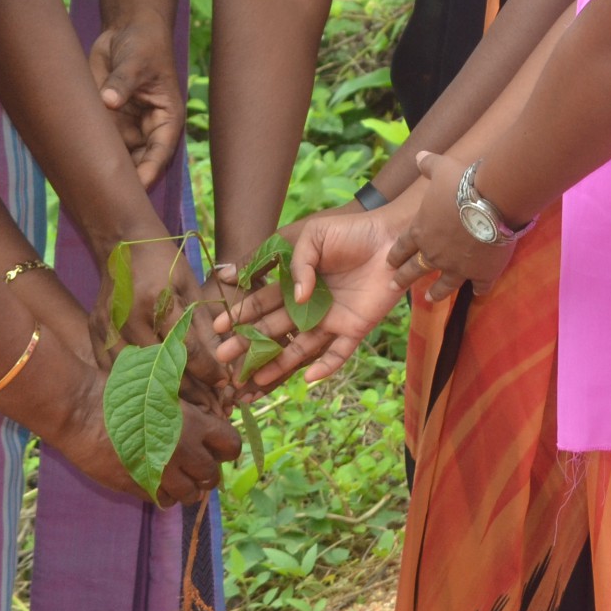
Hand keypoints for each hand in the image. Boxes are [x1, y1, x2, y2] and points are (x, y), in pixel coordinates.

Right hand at [46, 366, 239, 505]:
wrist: (80, 409)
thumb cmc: (117, 391)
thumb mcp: (159, 390)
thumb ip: (184, 411)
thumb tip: (200, 424)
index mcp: (192, 423)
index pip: (231, 445)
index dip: (225, 448)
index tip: (215, 447)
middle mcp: (182, 451)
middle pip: (212, 477)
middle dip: (206, 473)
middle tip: (194, 465)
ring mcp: (161, 472)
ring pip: (190, 496)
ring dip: (186, 487)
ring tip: (173, 476)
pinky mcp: (139, 487)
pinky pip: (163, 502)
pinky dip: (163, 494)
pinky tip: (152, 479)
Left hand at [89, 16, 184, 185]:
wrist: (126, 31)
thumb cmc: (143, 45)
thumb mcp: (136, 61)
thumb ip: (123, 82)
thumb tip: (109, 101)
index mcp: (166, 119)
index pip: (159, 152)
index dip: (148, 172)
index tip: (134, 190)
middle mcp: (147, 129)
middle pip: (137, 162)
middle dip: (123, 179)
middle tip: (103, 195)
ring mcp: (126, 127)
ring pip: (116, 157)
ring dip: (103, 167)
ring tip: (85, 185)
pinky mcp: (107, 121)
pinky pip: (98, 142)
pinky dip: (88, 151)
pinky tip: (73, 164)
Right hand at [112, 235, 234, 405]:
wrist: (123, 243)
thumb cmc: (164, 263)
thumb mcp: (191, 287)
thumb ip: (203, 327)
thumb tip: (222, 367)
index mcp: (159, 300)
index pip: (187, 350)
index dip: (209, 372)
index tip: (225, 387)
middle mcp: (130, 316)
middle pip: (162, 370)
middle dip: (191, 394)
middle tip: (211, 409)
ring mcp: (108, 326)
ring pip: (137, 376)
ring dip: (163, 396)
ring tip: (187, 411)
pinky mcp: (95, 332)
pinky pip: (114, 370)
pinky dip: (134, 387)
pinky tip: (153, 397)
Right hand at [220, 200, 410, 390]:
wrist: (390, 238)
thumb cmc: (351, 232)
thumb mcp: (313, 236)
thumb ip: (297, 263)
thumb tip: (295, 296)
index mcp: (295, 281)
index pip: (262, 301)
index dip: (241, 314)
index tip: (219, 328)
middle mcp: (309, 304)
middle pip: (274, 328)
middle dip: (248, 343)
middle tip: (224, 358)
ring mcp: (331, 319)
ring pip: (299, 347)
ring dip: (279, 363)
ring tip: (255, 378)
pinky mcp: (354, 328)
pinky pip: (339, 353)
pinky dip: (325, 366)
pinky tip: (307, 377)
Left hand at [387, 151, 515, 300]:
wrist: (491, 202)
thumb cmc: (461, 184)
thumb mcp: (441, 169)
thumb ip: (428, 165)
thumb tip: (420, 156)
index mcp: (421, 231)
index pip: (402, 246)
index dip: (395, 254)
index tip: (389, 263)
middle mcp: (435, 254)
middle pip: (415, 269)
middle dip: (404, 278)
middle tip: (395, 286)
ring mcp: (458, 267)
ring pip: (443, 285)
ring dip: (437, 292)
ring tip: (431, 298)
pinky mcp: (481, 274)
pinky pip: (479, 287)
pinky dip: (479, 290)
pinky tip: (478, 294)